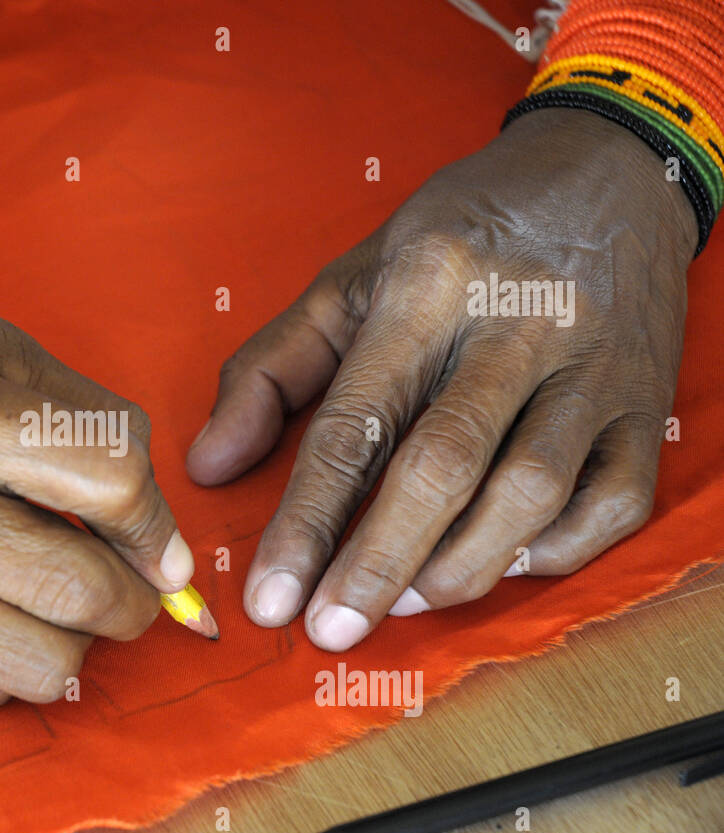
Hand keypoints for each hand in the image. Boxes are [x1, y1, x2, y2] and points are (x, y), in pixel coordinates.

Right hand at [0, 270, 193, 703]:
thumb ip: (72, 412)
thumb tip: (152, 513)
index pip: (101, 480)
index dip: (155, 518)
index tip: (160, 540)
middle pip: (78, 588)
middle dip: (137, 596)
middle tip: (131, 579)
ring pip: (37, 663)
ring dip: (78, 639)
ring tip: (59, 597)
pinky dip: (14, 659)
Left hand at [188, 109, 696, 649]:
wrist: (605, 174)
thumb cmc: (460, 236)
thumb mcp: (351, 279)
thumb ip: (271, 370)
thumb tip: (210, 467)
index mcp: (426, 286)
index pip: (354, 424)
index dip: (307, 521)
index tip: (271, 598)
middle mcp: (517, 324)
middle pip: (445, 467)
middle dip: (378, 563)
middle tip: (330, 632)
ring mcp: (594, 366)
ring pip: (533, 493)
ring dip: (461, 567)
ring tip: (401, 605)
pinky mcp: (647, 402)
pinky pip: (611, 503)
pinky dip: (552, 554)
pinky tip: (496, 567)